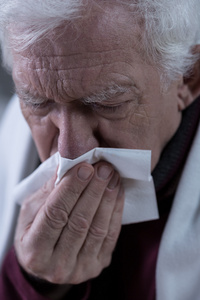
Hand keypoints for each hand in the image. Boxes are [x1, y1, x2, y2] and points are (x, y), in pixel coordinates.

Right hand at [14, 161, 123, 284]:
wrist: (46, 261)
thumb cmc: (34, 232)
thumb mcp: (31, 210)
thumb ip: (48, 191)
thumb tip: (68, 166)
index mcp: (33, 250)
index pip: (54, 214)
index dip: (71, 189)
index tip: (84, 167)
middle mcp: (57, 265)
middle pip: (79, 222)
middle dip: (93, 191)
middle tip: (103, 168)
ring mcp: (81, 269)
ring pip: (98, 228)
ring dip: (108, 198)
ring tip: (112, 175)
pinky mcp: (99, 265)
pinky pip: (111, 235)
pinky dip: (116, 210)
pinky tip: (117, 191)